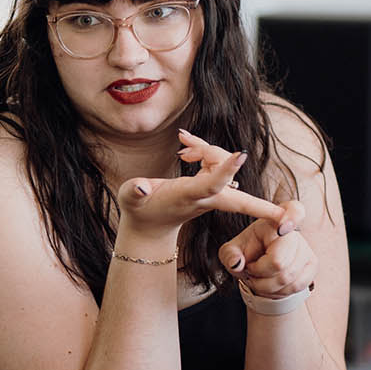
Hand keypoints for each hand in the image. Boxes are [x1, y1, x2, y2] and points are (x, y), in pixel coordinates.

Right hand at [115, 130, 285, 239]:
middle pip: (228, 177)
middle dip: (231, 164)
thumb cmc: (139, 211)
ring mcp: (209, 191)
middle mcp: (204, 196)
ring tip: (181, 143)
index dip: (227, 169)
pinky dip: (202, 147)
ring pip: (221, 162)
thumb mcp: (129, 200)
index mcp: (188, 196)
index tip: (241, 155)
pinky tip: (185, 143)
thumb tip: (140, 187)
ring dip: (203, 147)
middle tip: (201, 151)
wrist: (150, 227)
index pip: (213, 184)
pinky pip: (215, 160)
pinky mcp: (208, 184)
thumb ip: (134, 192)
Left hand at [219, 199, 313, 300]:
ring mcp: (307, 248)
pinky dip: (279, 292)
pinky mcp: (313, 265)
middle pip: (279, 262)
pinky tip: (269, 286)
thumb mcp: (231, 251)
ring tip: (257, 279)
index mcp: (274, 219)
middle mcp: (295, 232)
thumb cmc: (247, 252)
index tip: (282, 228)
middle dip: (259, 275)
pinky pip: (297, 286)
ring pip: (287, 278)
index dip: (292, 217)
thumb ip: (229, 255)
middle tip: (249, 271)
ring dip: (266, 286)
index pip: (294, 210)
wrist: (261, 264)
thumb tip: (237, 264)